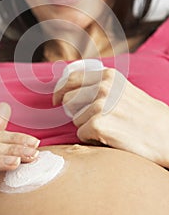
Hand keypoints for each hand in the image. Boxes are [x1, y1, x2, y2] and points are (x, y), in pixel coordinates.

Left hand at [53, 68, 168, 166]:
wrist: (167, 135)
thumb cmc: (145, 115)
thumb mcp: (123, 89)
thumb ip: (102, 85)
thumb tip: (71, 89)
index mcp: (108, 75)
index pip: (71, 78)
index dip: (60, 90)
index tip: (57, 99)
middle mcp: (102, 87)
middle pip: (67, 100)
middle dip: (75, 112)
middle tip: (91, 121)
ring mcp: (100, 105)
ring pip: (74, 119)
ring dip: (86, 127)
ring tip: (108, 129)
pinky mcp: (98, 124)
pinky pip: (81, 134)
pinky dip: (92, 139)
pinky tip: (109, 138)